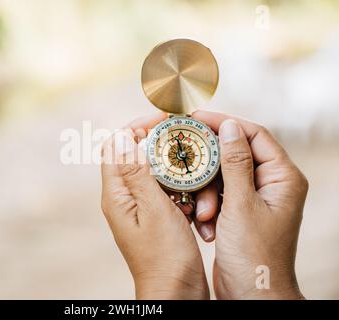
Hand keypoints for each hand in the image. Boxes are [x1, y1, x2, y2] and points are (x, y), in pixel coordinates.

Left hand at [101, 113, 208, 299]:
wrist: (175, 293)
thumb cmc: (165, 258)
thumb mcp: (155, 211)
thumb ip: (139, 173)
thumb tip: (125, 137)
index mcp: (117, 195)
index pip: (117, 145)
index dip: (138, 126)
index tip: (165, 118)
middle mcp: (124, 198)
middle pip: (136, 154)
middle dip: (161, 142)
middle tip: (186, 135)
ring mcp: (140, 207)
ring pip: (155, 172)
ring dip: (176, 167)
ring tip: (195, 167)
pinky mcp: (156, 216)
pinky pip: (167, 191)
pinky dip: (182, 187)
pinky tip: (196, 196)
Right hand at [192, 111, 307, 298]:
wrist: (252, 294)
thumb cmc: (254, 256)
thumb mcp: (240, 204)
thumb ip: (235, 163)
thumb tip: (230, 127)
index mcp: (283, 178)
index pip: (254, 135)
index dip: (225, 124)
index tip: (197, 118)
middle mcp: (271, 185)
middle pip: (235, 155)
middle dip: (210, 166)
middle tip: (186, 158)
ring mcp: (255, 199)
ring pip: (223, 178)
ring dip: (207, 193)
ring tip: (202, 212)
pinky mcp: (240, 213)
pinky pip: (219, 197)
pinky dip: (208, 207)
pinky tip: (205, 224)